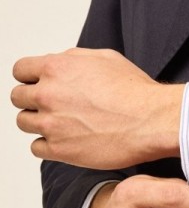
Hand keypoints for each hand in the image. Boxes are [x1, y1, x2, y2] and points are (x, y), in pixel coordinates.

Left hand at [11, 47, 183, 167]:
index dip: (30, 77)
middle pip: (18, 97)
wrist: (151, 121)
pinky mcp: (59, 149)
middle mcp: (48, 94)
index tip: (38, 84)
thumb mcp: (105, 58)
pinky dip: (47, 145)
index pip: (20, 70)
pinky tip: (65, 140)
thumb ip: (73, 59)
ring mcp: (51, 123)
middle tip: (52, 106)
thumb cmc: (135, 92)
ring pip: (24, 122)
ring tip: (61, 124)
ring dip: (38, 122)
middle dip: (33, 100)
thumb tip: (60, 64)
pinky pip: (36, 148)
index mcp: (56, 68)